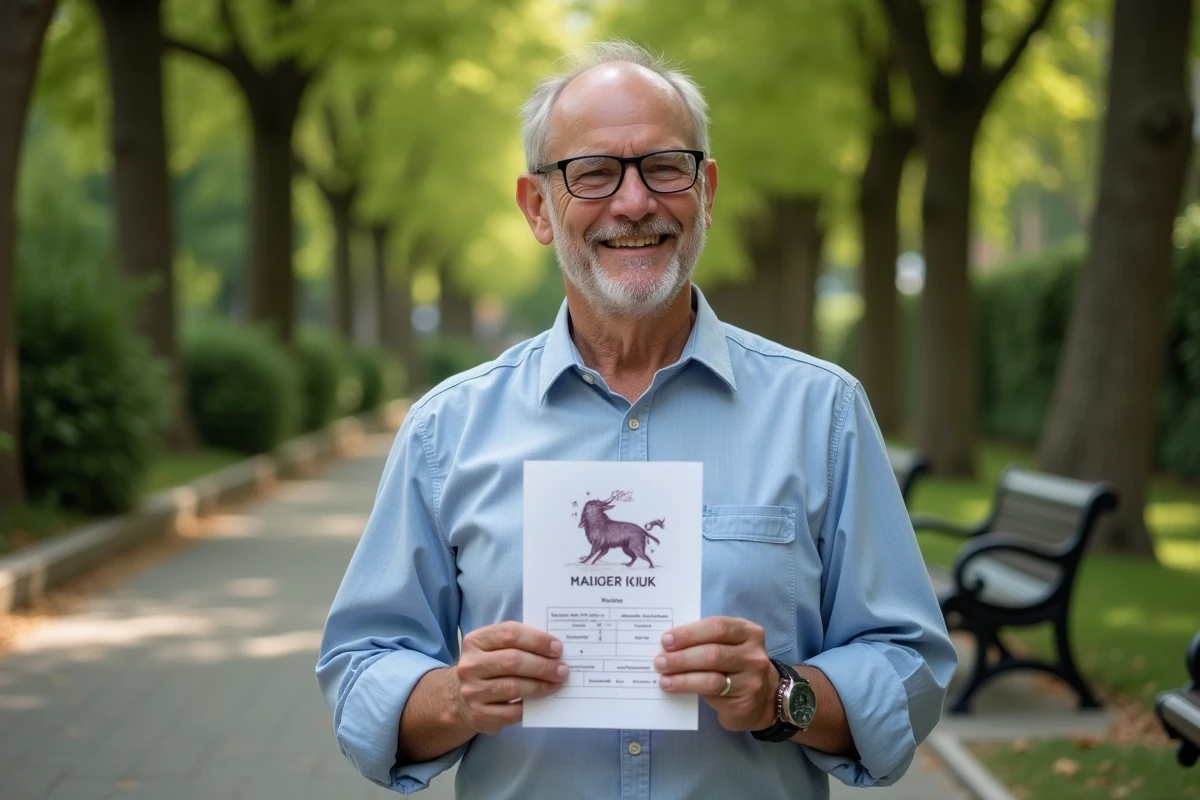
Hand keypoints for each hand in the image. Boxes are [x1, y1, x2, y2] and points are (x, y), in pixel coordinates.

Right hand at [453, 621, 569, 734]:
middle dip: (542, 665)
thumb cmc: (489, 667)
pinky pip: (511, 711)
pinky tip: (540, 700)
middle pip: (512, 661)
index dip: (537, 640)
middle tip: (562, 669)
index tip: (557, 648)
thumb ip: (519, 643)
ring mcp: (472, 692)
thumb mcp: (494, 648)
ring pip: (512, 687)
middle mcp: (470, 665)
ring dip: (540, 685)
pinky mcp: (479, 715)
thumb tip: (554, 649)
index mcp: (475, 641)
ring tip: (556, 683)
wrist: (460, 698)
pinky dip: (529, 705)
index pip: (509, 634)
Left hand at [654, 616, 777, 731]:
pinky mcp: (745, 701)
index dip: (689, 633)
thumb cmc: (737, 664)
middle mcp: (754, 654)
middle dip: (682, 656)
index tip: (666, 640)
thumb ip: (707, 639)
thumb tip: (669, 642)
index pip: (718, 626)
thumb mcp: (730, 645)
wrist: (764, 698)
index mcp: (748, 632)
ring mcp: (752, 679)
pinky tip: (674, 687)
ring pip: (711, 677)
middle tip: (660, 661)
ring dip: (682, 677)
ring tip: (663, 677)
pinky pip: (713, 694)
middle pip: (713, 652)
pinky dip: (689, 689)